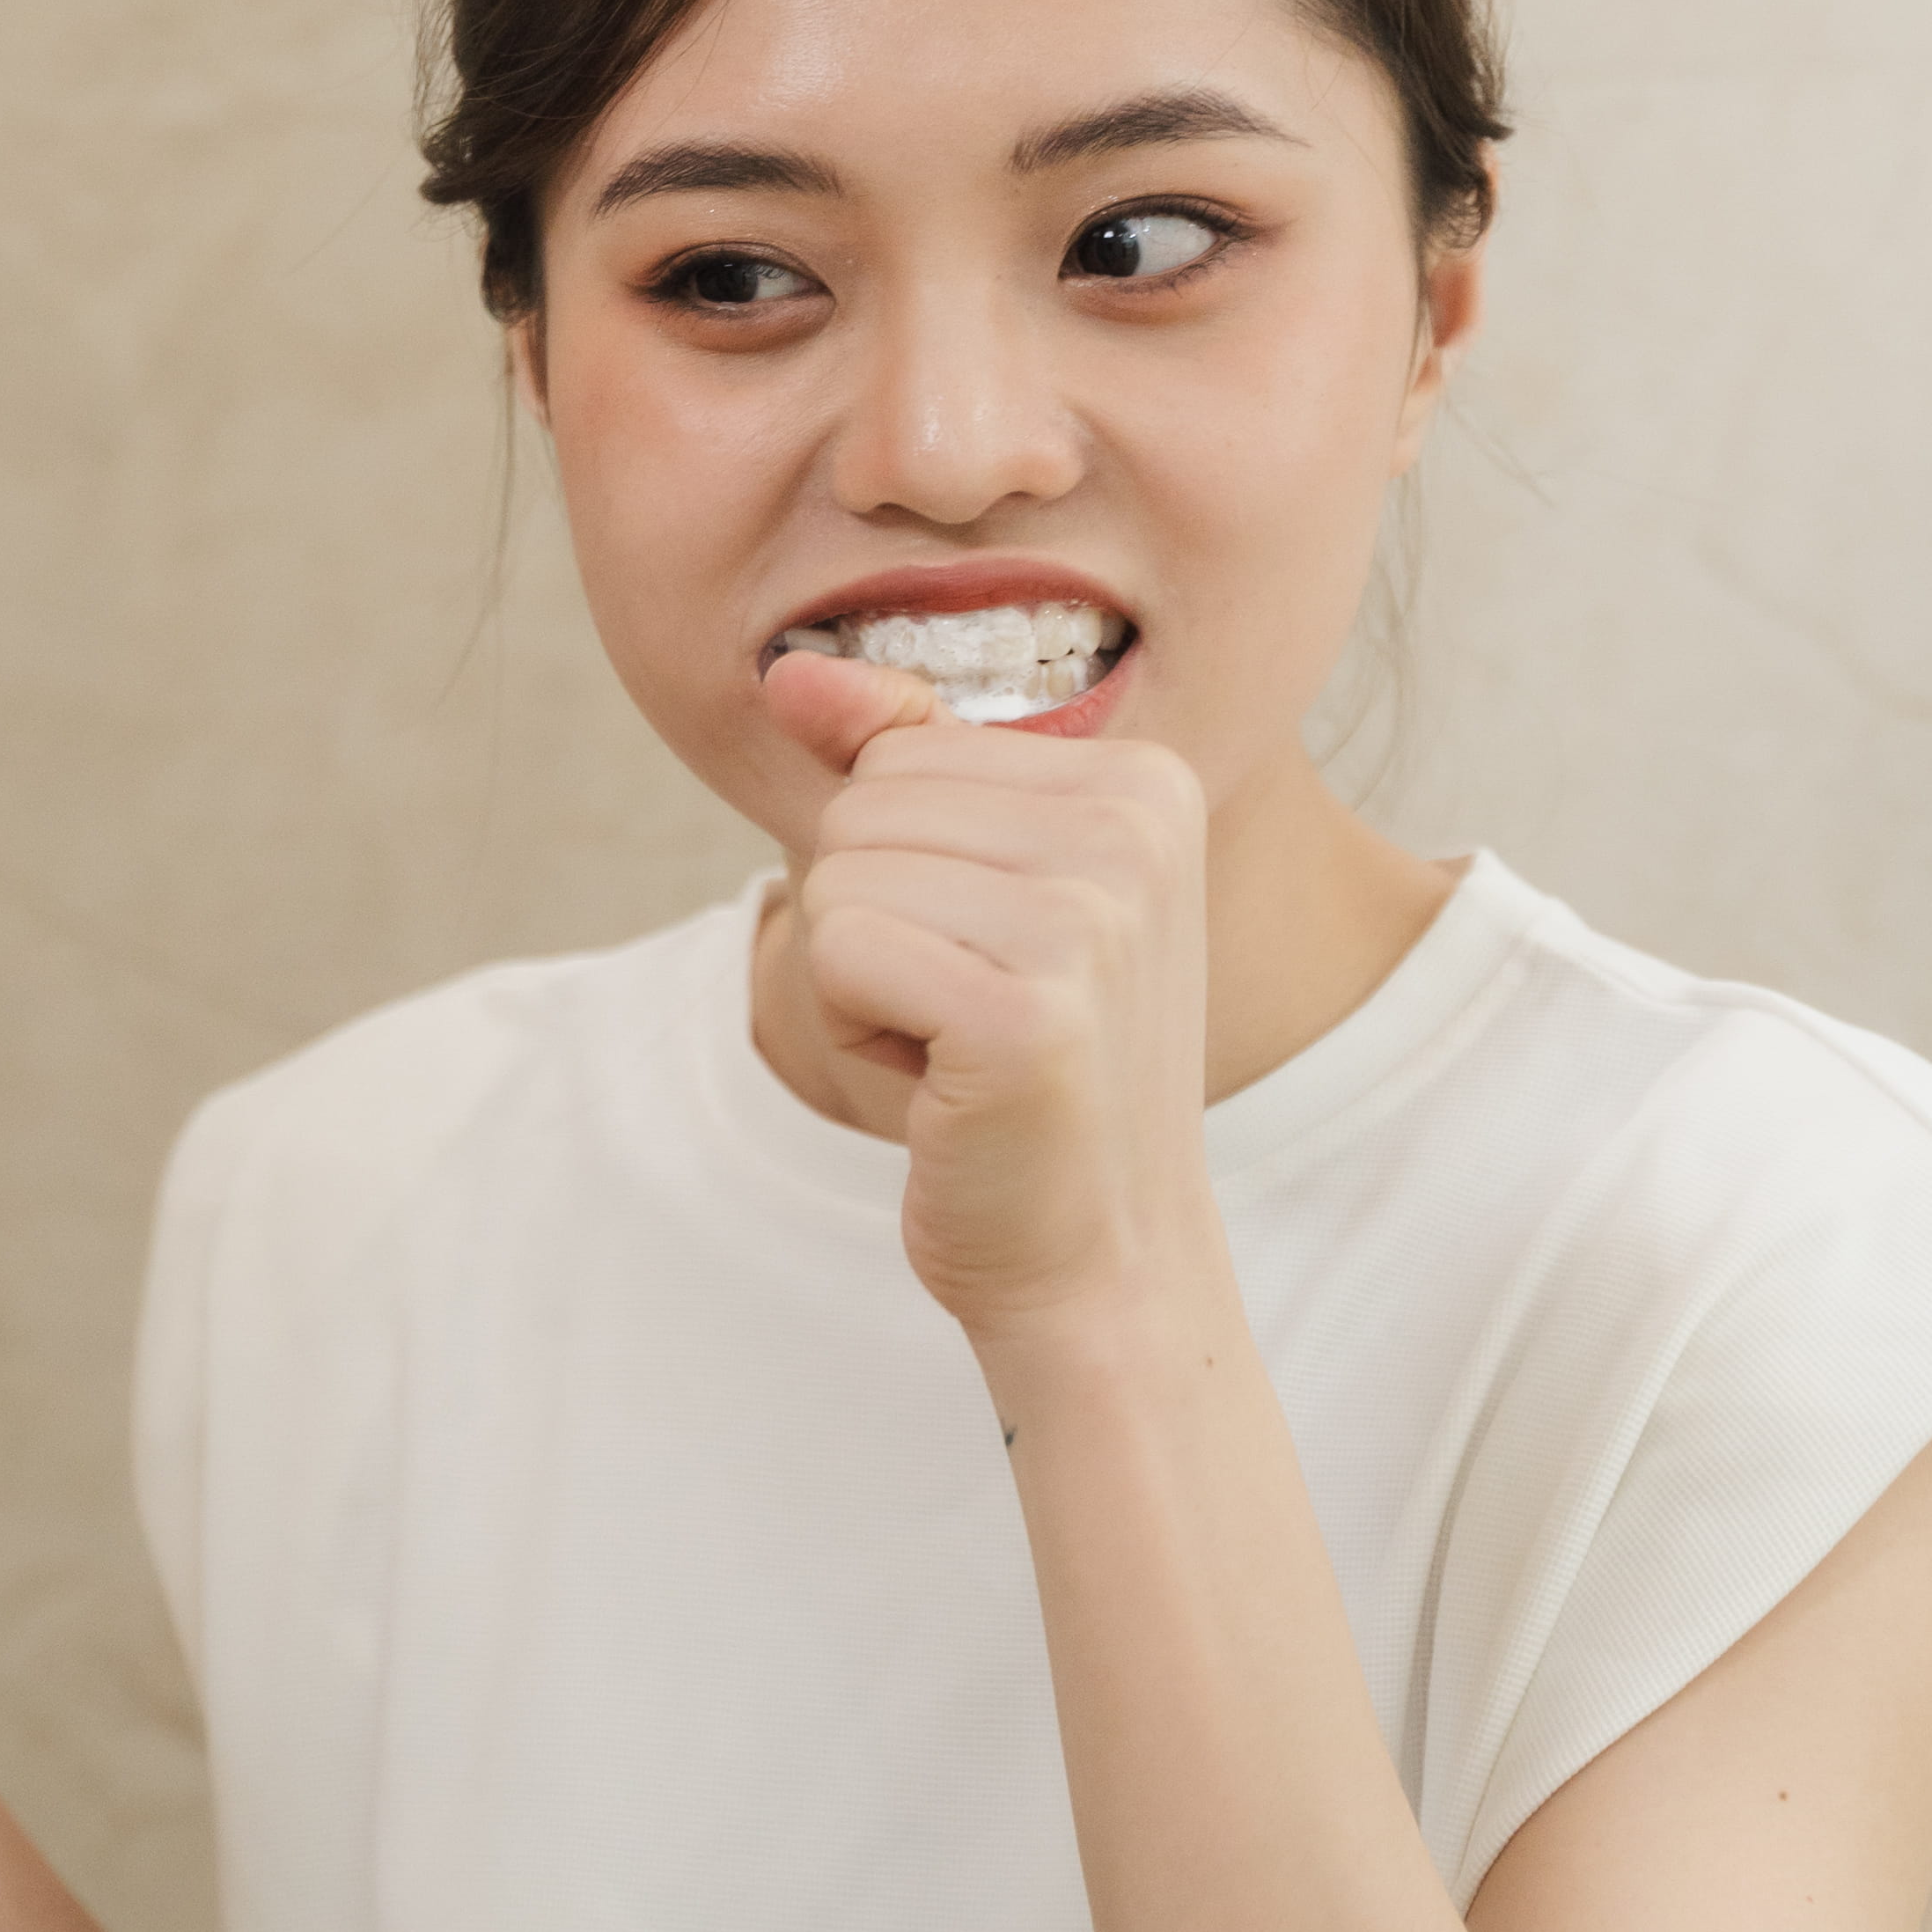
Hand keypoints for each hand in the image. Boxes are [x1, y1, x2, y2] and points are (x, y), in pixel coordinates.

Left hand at [759, 654, 1230, 1353]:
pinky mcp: (1026, 1011)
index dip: (910, 873)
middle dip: (876, 921)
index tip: (998, 960)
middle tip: (970, 1014)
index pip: (904, 754)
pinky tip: (942, 1085)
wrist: (1103, 1258)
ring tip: (959, 1048)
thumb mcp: (974, 891)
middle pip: (863, 805)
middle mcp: (1137, 829)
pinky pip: (835, 949)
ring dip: (861, 981)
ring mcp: (1091, 920)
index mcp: (1144, 782)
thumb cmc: (1026, 1075)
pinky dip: (854, 1030)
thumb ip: (893, 763)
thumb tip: (787, 672)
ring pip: (839, 876)